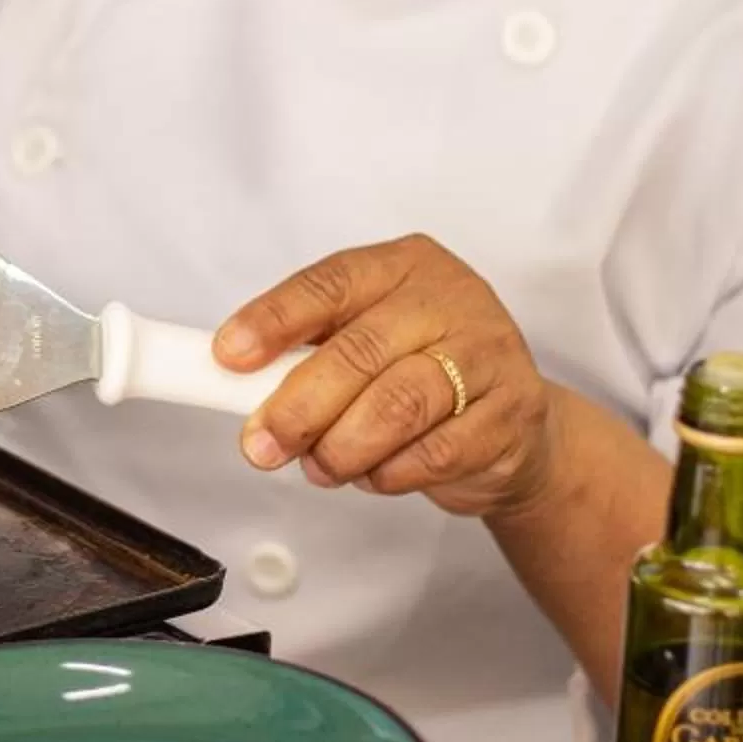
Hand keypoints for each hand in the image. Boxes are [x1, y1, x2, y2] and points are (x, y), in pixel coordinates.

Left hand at [213, 234, 555, 519]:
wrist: (513, 420)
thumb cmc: (423, 371)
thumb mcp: (369, 340)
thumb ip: (311, 352)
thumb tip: (237, 381)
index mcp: (404, 266)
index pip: (330, 284)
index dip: (274, 320)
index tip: (229, 356)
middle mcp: (451, 299)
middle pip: (360, 351)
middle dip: (299, 407)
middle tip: (262, 444)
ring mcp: (489, 353)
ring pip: (399, 405)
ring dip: (344, 447)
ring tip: (319, 467)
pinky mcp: (512, 411)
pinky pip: (436, 452)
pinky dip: (390, 473)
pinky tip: (374, 475)